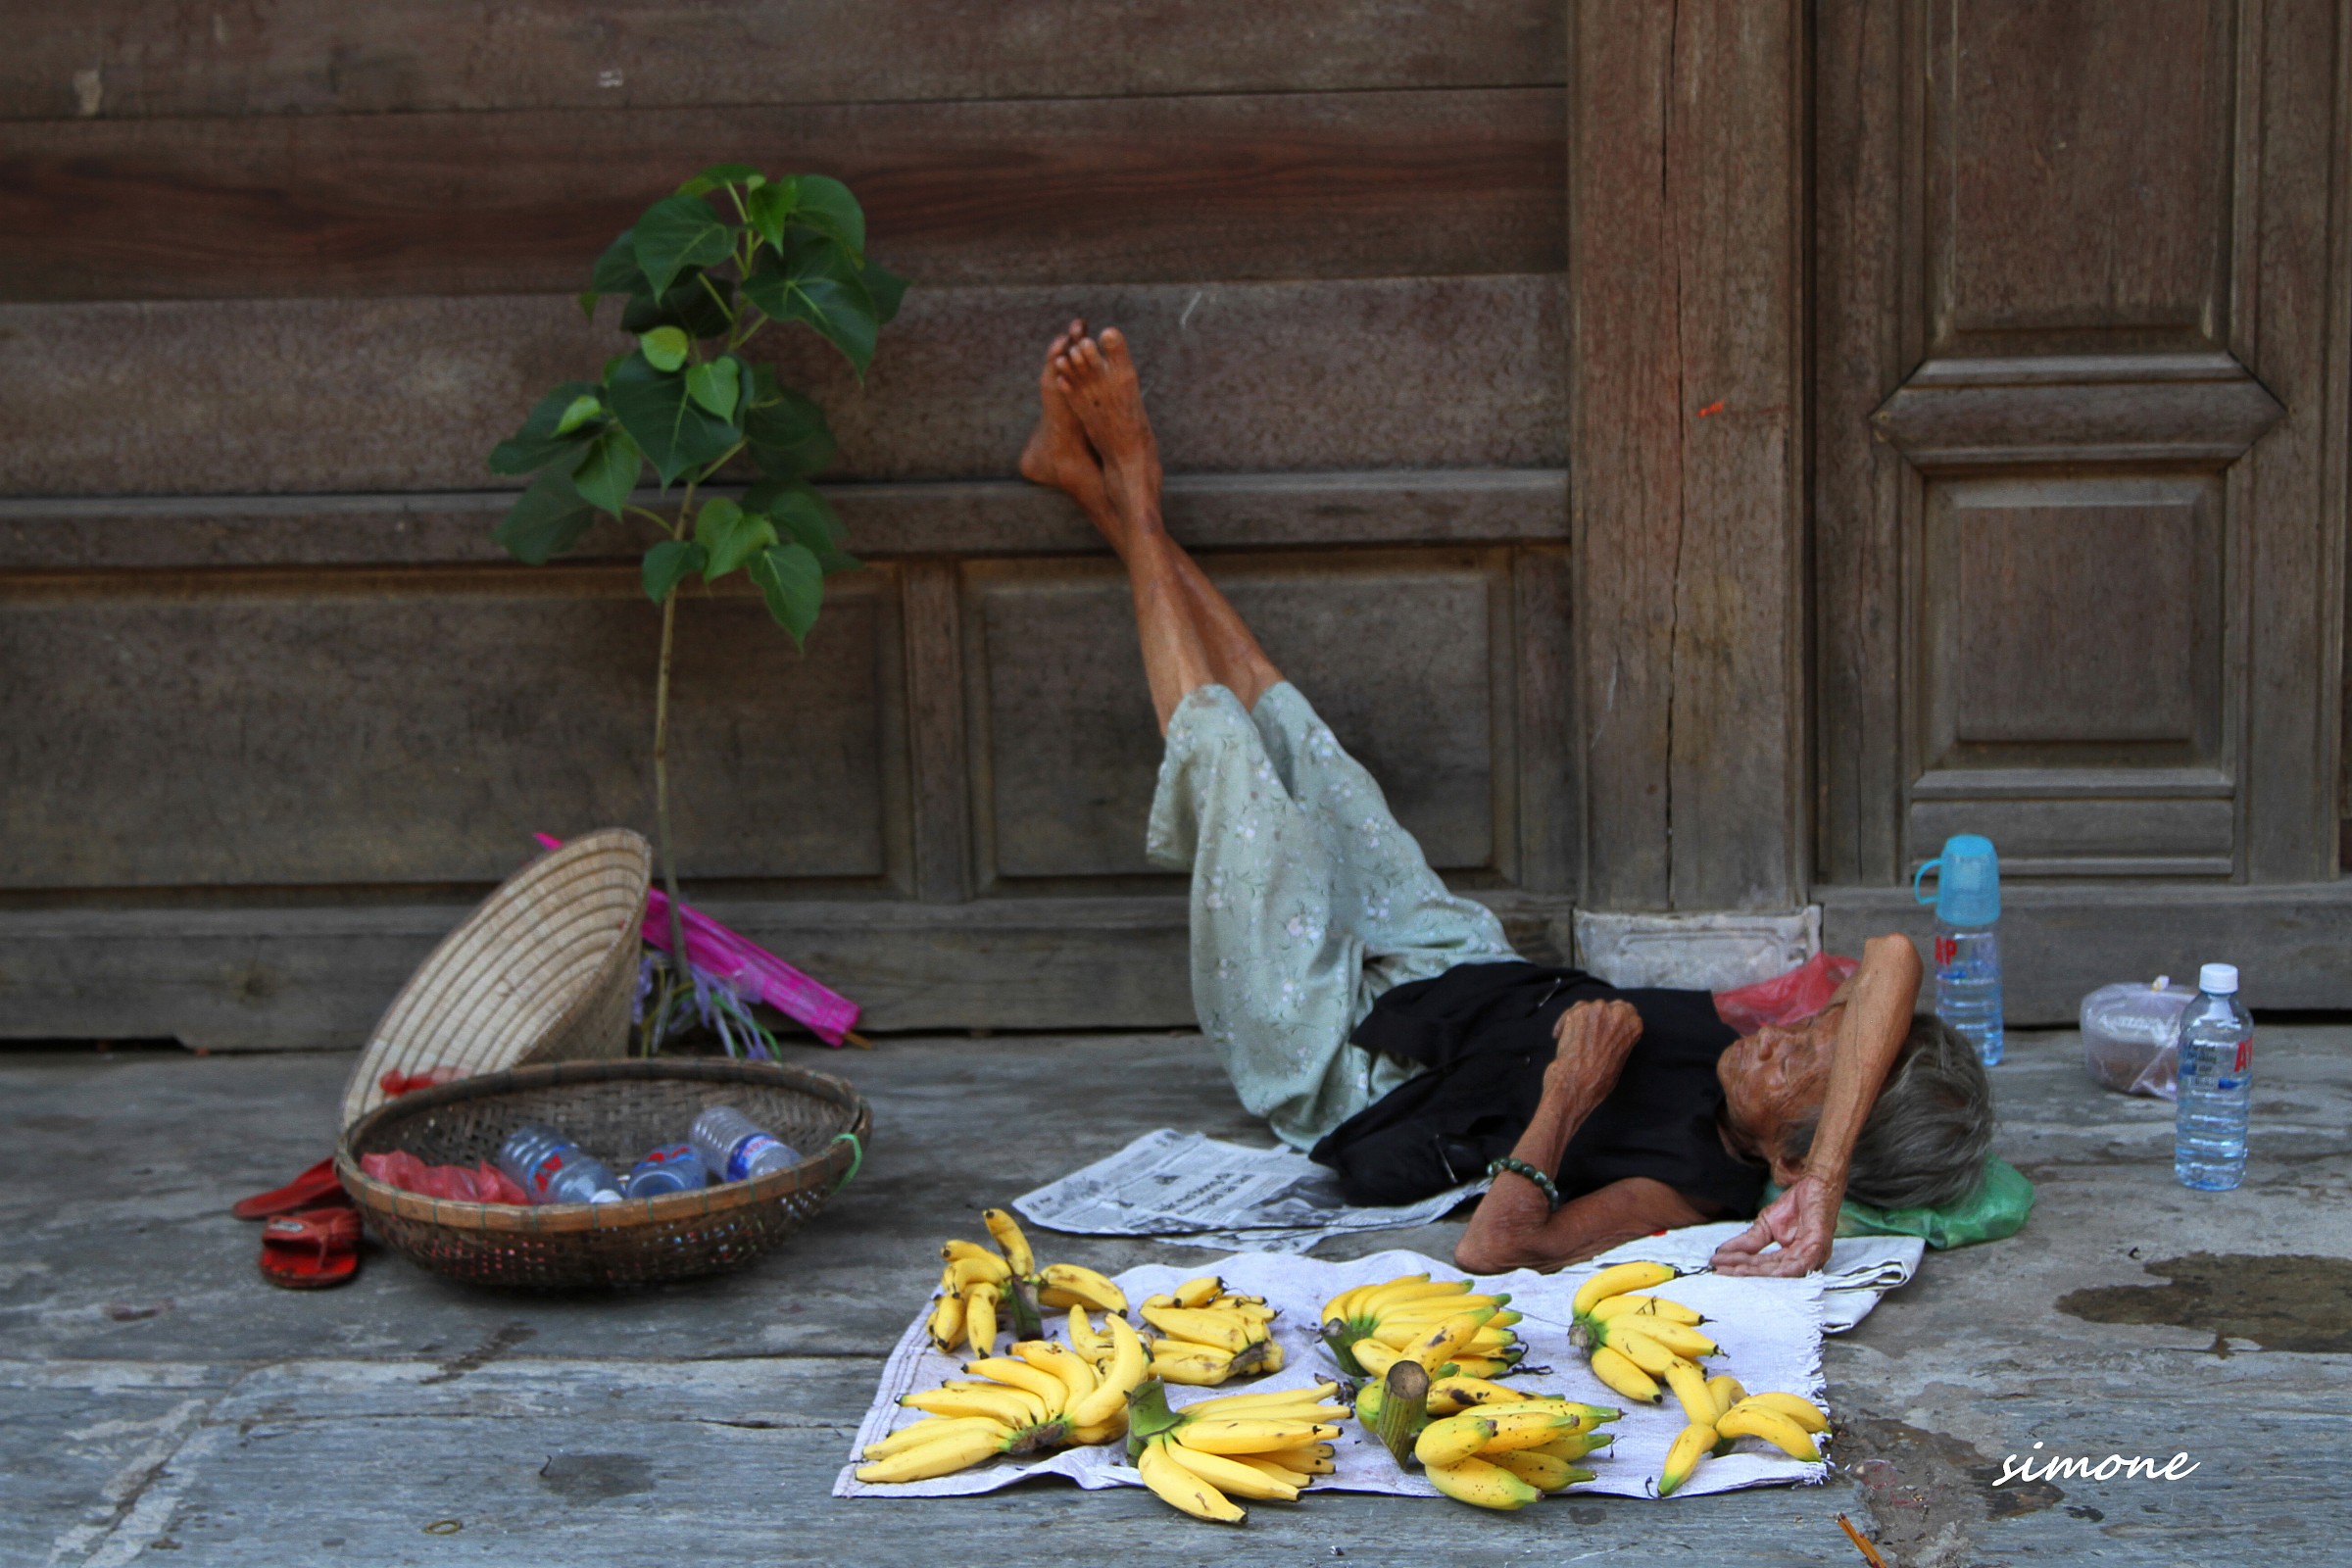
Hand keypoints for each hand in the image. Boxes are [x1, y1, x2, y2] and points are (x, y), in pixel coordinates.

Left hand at [1543, 999, 1641, 1103]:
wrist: (1579, 1080)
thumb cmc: (1601, 1077)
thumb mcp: (1621, 1059)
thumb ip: (1619, 1041)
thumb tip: (1610, 1038)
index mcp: (1633, 1025)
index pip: (1628, 1011)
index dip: (1615, 1019)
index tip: (1609, 1026)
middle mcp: (1616, 1012)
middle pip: (1607, 1007)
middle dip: (1600, 1017)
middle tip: (1592, 1031)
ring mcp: (1595, 1010)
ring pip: (1588, 1008)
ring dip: (1583, 1020)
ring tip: (1576, 1037)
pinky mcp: (1575, 1012)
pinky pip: (1570, 1014)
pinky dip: (1565, 1023)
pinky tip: (1561, 1036)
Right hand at [1711, 1171, 1839, 1275]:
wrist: (1816, 1182)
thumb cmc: (1797, 1205)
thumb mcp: (1766, 1224)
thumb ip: (1749, 1241)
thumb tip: (1723, 1251)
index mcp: (1792, 1259)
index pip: (1762, 1268)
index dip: (1740, 1267)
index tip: (1719, 1267)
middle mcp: (1803, 1262)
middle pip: (1770, 1274)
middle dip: (1744, 1272)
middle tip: (1722, 1271)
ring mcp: (1813, 1255)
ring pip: (1782, 1273)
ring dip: (1757, 1273)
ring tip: (1734, 1270)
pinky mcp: (1818, 1245)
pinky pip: (1800, 1264)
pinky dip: (1782, 1269)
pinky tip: (1764, 1271)